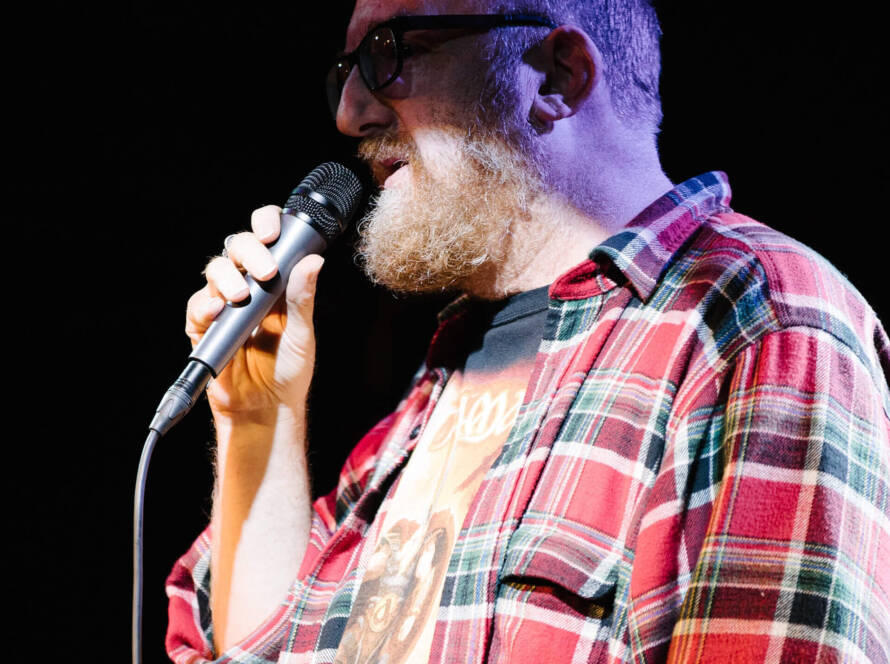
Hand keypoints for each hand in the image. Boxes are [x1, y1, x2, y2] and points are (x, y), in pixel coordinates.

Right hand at [185, 205, 323, 417]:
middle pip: (238, 247)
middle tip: (267, 271)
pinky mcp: (205, 327)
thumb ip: (303, 297)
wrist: (266, 408)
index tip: (272, 231)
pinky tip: (219, 309)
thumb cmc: (288, 371)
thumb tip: (314, 261)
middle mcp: (248, 285)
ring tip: (242, 296)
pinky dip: (206, 305)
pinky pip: (197, 306)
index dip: (265, 224)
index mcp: (275, 281)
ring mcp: (224, 304)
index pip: (266, 239)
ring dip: (228, 277)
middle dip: (250, 250)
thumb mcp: (302, 333)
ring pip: (215, 271)